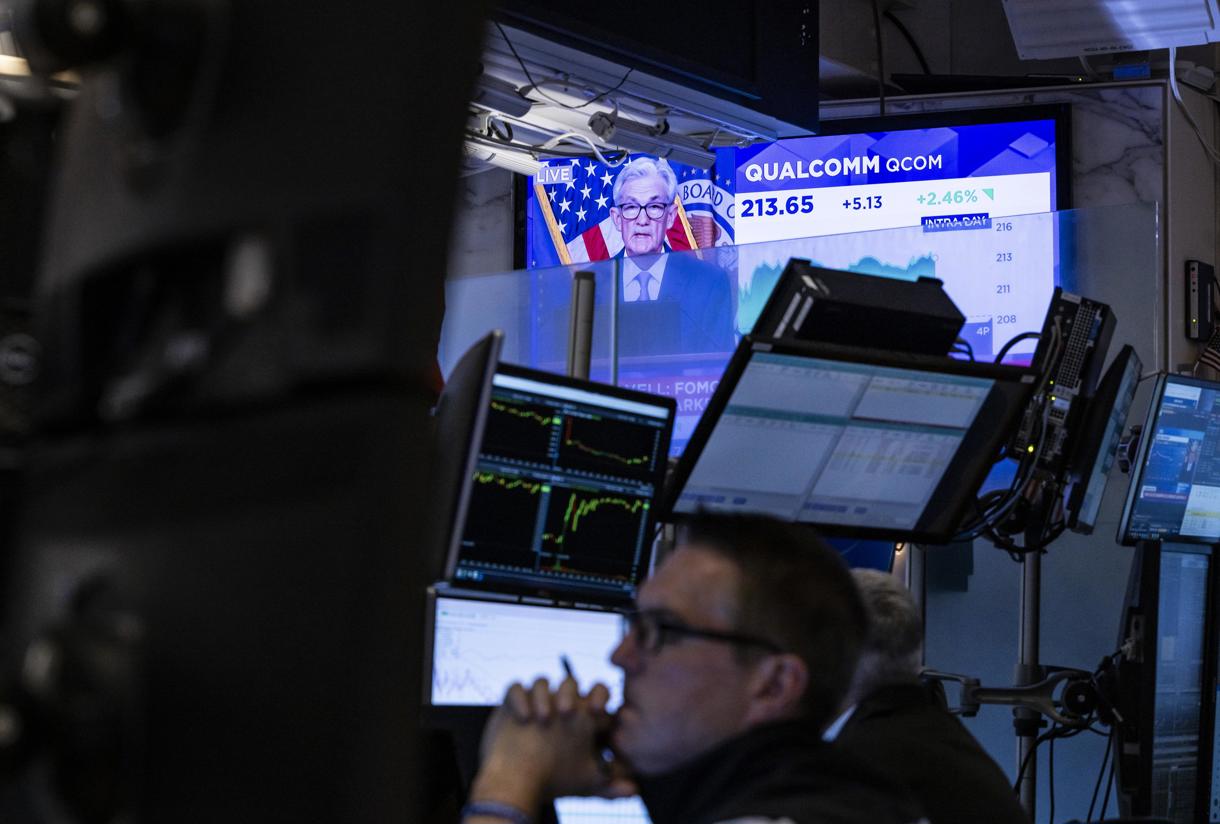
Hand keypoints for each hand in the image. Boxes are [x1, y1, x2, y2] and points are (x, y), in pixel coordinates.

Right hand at [471, 677, 636, 812]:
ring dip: (543, 695)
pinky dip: (520, 698)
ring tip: (543, 718)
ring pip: (542, 683)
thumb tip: (634, 790)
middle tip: (567, 713)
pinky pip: (516, 688)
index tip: (597, 711)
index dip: (599, 695)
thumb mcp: (585, 783)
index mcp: (580, 717)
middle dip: (569, 693)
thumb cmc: (556, 781)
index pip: (597, 692)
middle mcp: (557, 705)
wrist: (518, 784)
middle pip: (569, 683)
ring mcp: (534, 703)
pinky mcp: (512, 705)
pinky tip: (523, 717)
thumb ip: (610, 786)